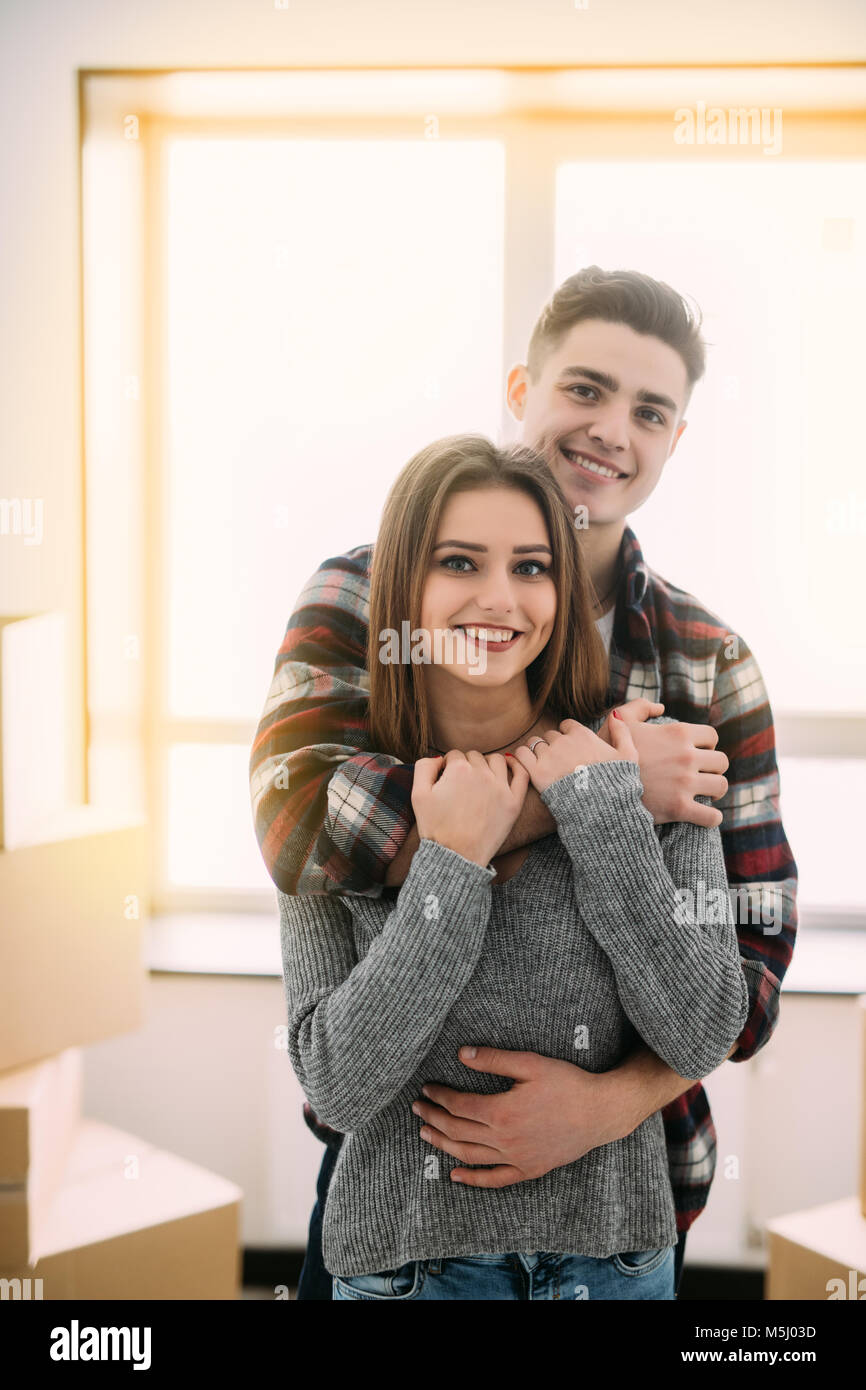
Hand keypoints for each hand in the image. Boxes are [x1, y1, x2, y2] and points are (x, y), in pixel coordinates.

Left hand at [410, 1047, 624, 1186]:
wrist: (600, 1113)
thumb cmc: (567, 1084)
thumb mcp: (530, 1063)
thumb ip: (493, 1059)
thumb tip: (461, 1054)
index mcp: (501, 1112)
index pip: (458, 1106)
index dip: (439, 1096)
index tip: (427, 1088)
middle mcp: (504, 1140)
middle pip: (458, 1131)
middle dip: (433, 1119)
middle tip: (418, 1108)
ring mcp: (516, 1158)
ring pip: (469, 1155)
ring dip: (443, 1145)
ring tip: (425, 1135)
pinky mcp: (528, 1170)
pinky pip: (495, 1179)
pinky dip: (472, 1179)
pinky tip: (455, 1174)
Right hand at [411, 750, 529, 867]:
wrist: (456, 856)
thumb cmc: (435, 828)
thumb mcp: (417, 795)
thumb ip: (424, 767)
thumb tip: (440, 759)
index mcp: (458, 770)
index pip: (454, 755)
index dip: (448, 766)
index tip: (447, 779)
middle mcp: (481, 774)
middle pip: (474, 757)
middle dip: (466, 765)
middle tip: (461, 784)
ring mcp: (500, 788)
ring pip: (497, 760)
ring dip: (487, 764)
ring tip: (481, 777)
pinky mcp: (514, 802)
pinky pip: (522, 774)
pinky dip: (516, 766)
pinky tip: (509, 766)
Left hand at [512, 712, 636, 793]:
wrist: (601, 811)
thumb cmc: (616, 785)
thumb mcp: (629, 756)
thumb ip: (621, 732)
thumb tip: (614, 714)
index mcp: (582, 735)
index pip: (567, 726)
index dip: (568, 737)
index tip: (572, 750)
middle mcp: (563, 742)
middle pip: (551, 735)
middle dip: (554, 746)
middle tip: (559, 763)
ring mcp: (549, 756)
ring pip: (534, 743)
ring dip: (538, 752)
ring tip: (545, 766)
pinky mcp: (536, 772)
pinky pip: (521, 754)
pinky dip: (522, 758)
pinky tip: (529, 766)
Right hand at [595, 701, 729, 827]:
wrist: (595, 783)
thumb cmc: (607, 751)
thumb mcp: (619, 720)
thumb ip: (640, 707)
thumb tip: (660, 708)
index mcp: (677, 733)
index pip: (712, 736)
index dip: (706, 745)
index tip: (696, 753)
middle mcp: (686, 756)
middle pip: (721, 762)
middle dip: (713, 768)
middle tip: (701, 774)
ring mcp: (684, 783)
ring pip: (721, 786)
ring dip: (715, 790)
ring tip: (704, 793)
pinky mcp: (679, 808)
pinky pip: (711, 816)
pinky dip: (711, 817)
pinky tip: (703, 815)